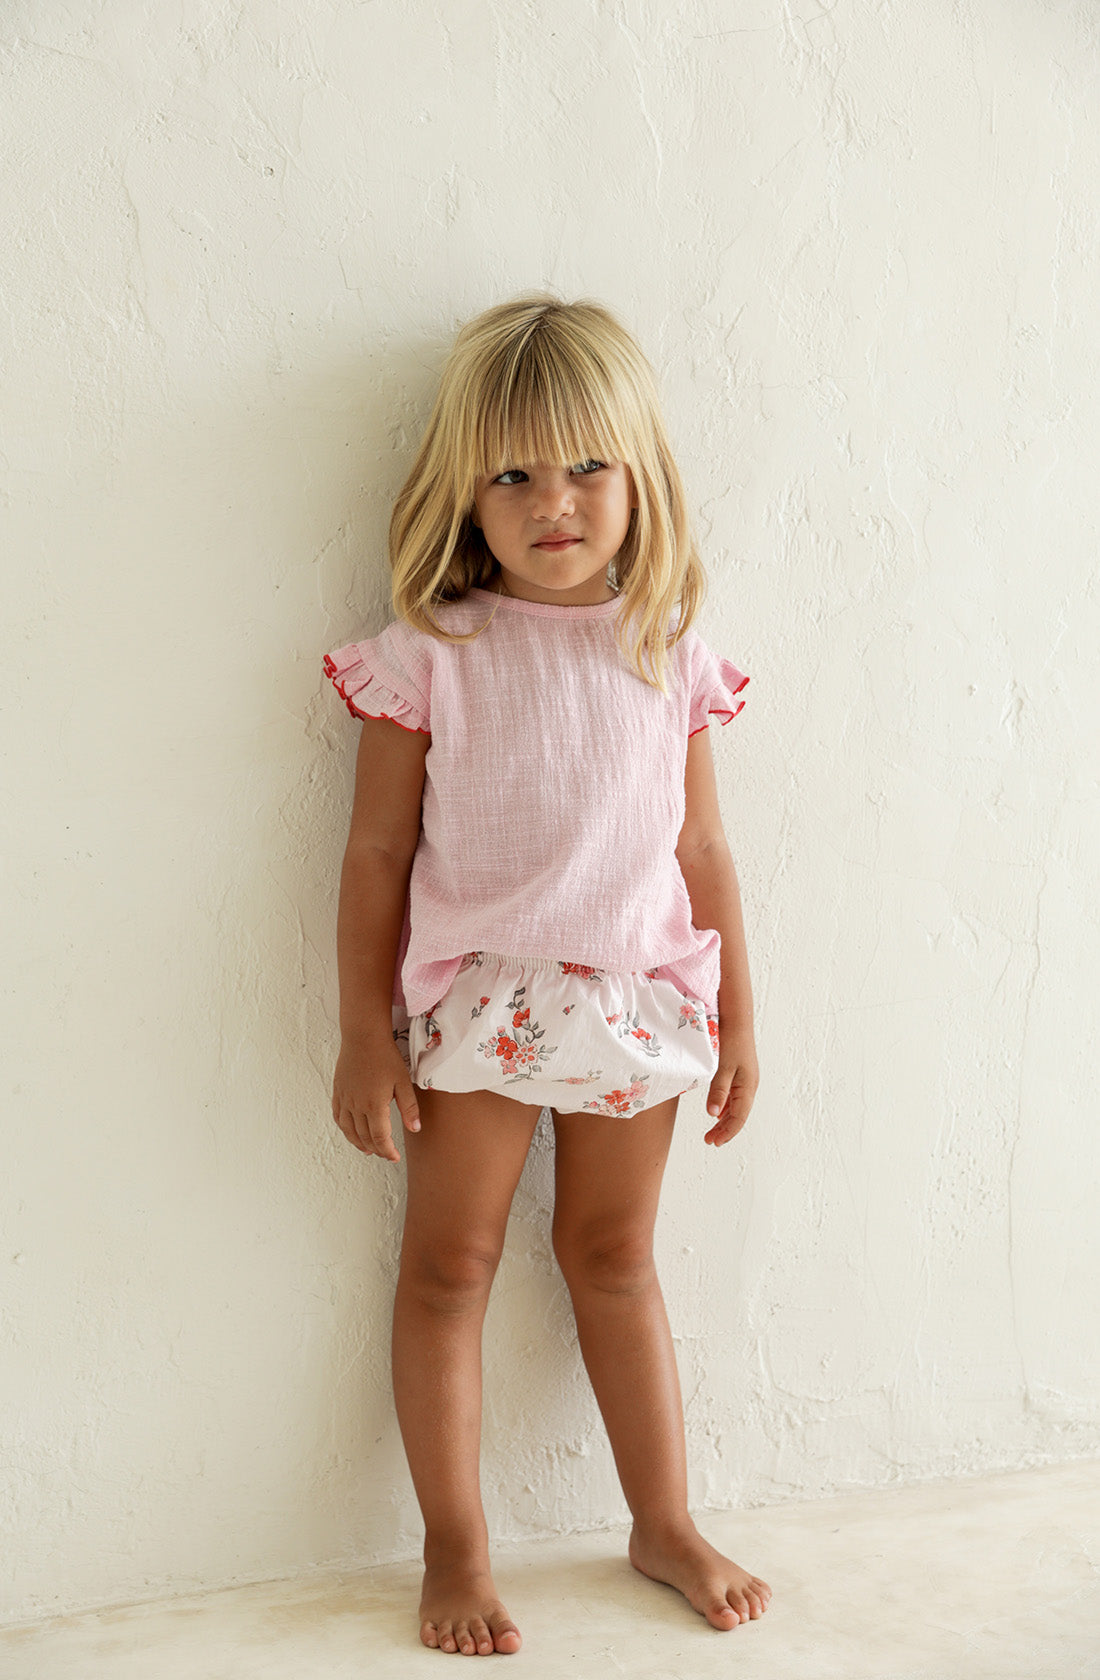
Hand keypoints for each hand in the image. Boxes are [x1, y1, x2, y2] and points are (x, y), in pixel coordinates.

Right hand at [331, 1031, 420, 1161]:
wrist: (363, 1036)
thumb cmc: (385, 1056)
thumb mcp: (403, 1082)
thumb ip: (409, 1107)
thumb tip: (415, 1129)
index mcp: (374, 1105)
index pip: (380, 1138)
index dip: (388, 1151)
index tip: (394, 1157)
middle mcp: (356, 1106)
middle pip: (365, 1137)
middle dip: (376, 1149)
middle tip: (386, 1154)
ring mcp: (345, 1099)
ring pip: (349, 1130)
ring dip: (358, 1143)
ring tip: (368, 1149)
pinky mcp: (338, 1091)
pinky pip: (338, 1116)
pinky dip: (344, 1129)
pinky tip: (351, 1131)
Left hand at [704, 1024, 758, 1145]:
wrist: (737, 1019)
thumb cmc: (731, 1042)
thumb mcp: (723, 1068)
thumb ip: (718, 1091)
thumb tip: (712, 1114)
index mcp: (748, 1087)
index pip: (738, 1118)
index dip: (726, 1132)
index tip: (713, 1142)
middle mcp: (750, 1086)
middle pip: (738, 1115)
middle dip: (724, 1130)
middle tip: (709, 1141)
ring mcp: (746, 1080)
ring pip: (737, 1107)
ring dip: (724, 1120)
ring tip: (712, 1131)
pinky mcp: (741, 1074)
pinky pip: (735, 1098)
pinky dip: (726, 1108)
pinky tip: (717, 1111)